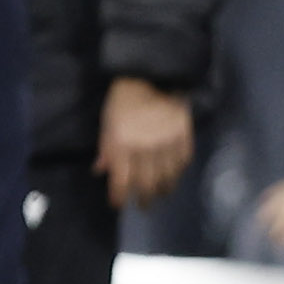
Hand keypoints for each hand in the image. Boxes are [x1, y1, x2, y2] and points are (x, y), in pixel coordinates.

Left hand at [95, 76, 193, 208]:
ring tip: (158, 195)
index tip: (118, 204)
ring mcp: (167, 144)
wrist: (151, 77)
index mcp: (122, 144)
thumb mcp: (107, 122)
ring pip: (167, 178)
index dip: (119, 197)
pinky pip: (183, 163)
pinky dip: (177, 173)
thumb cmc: (122, 101)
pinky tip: (173, 177)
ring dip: (162, 190)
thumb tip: (100, 171)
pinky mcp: (184, 137)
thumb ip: (105, 148)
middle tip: (143, 205)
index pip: (120, 181)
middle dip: (143, 199)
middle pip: (147, 185)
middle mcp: (145, 148)